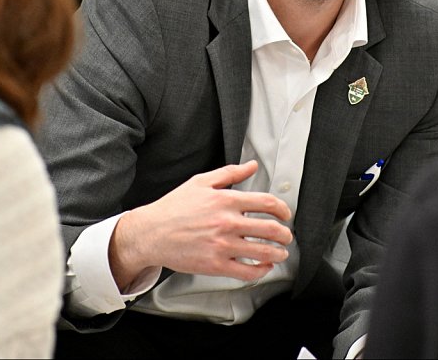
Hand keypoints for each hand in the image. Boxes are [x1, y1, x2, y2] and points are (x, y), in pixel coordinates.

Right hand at [109, 160, 292, 287]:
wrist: (151, 233)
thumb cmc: (173, 208)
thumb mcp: (201, 182)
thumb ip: (230, 173)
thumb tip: (251, 166)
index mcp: (226, 200)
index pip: (267, 203)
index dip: (282, 209)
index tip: (285, 214)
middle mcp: (227, 222)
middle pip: (270, 229)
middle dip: (285, 234)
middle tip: (286, 235)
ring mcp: (222, 245)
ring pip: (263, 251)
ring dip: (278, 252)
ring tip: (281, 252)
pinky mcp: (216, 265)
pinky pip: (248, 271)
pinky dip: (262, 270)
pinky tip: (264, 266)